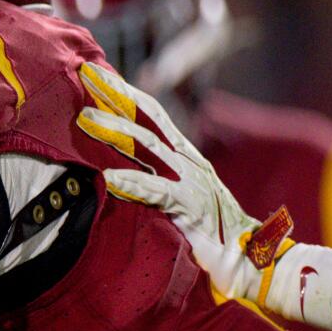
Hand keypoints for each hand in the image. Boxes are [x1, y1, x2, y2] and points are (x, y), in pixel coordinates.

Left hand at [76, 68, 287, 300]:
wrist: (246, 257)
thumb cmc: (206, 229)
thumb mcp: (174, 194)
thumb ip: (150, 176)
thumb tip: (110, 167)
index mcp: (182, 155)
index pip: (150, 114)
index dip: (124, 92)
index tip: (94, 74)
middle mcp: (187, 161)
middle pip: (146, 120)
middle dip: (116, 95)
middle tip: (85, 75)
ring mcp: (190, 180)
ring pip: (148, 147)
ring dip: (115, 131)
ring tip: (85, 120)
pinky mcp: (190, 206)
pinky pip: (157, 191)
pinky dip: (133, 183)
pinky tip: (110, 179)